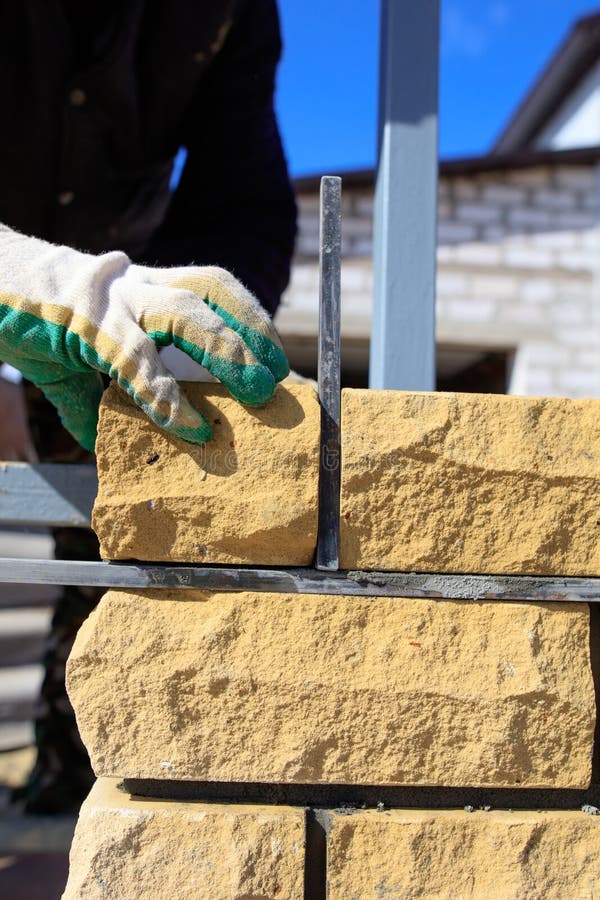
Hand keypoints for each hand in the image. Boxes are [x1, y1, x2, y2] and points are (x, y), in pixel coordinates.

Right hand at [0, 226, 288, 450]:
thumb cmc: (32, 320)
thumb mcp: (76, 357)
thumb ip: (101, 393)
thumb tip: (110, 442)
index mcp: (143, 288)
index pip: (212, 289)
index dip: (250, 317)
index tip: (275, 357)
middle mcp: (136, 284)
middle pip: (212, 290)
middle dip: (252, 331)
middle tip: (278, 378)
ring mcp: (112, 299)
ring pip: (184, 312)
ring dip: (227, 351)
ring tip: (256, 392)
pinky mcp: (82, 322)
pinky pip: (134, 359)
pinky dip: (165, 395)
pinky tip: (189, 425)